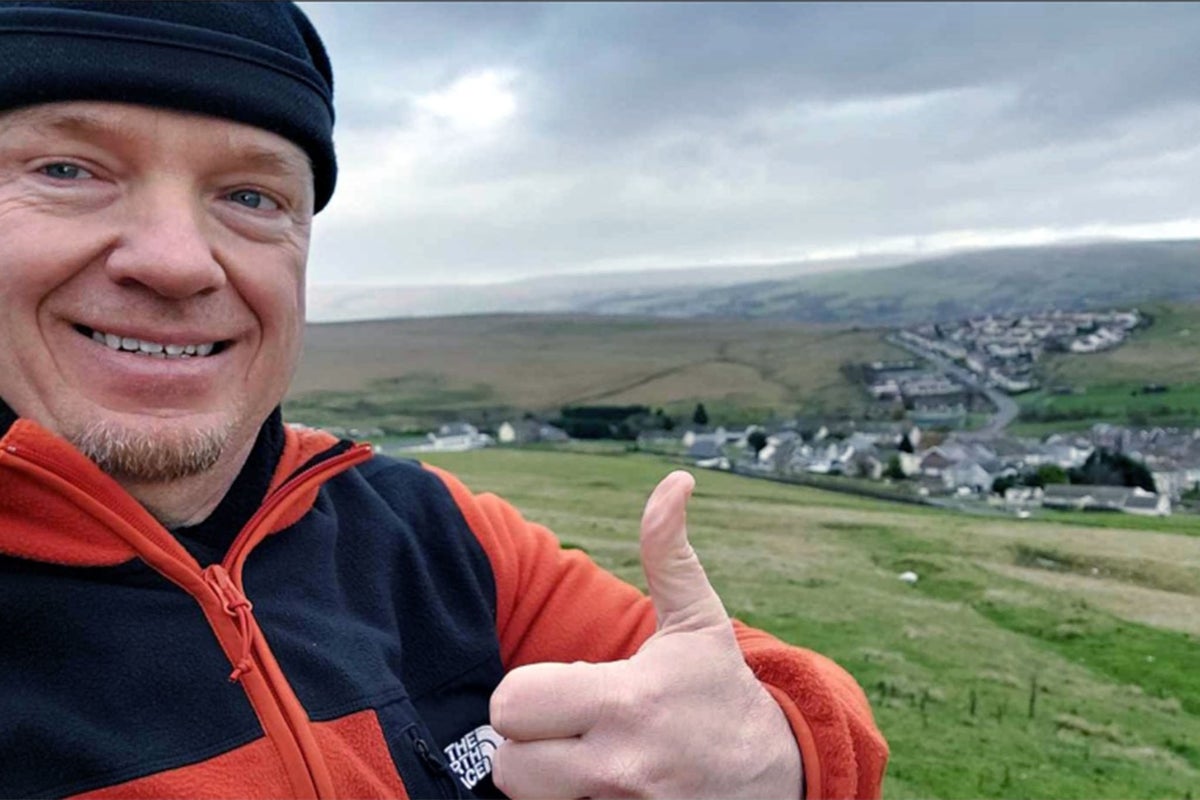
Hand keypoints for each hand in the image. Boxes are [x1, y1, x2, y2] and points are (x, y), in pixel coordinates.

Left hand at [489, 470, 802, 798]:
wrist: (775, 776)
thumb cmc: (720, 690)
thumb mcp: (698, 621)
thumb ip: (669, 552)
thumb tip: (674, 481)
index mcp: (629, 702)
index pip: (513, 704)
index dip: (521, 695)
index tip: (556, 690)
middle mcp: (620, 767)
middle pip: (506, 766)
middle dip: (523, 745)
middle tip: (557, 729)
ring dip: (540, 781)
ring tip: (576, 758)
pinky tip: (592, 784)